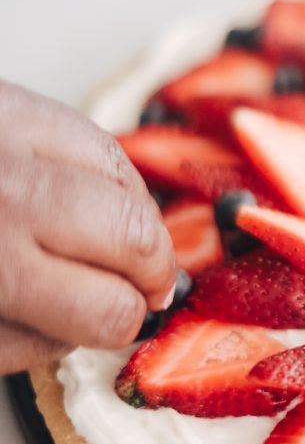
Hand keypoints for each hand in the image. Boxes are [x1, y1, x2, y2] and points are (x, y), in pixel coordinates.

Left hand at [0, 81, 175, 373]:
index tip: (120, 324)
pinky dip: (108, 167)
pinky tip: (101, 192)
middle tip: (143, 286)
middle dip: (150, 271)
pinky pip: (88, 131)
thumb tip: (87, 335)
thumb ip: (24, 344)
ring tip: (124, 240)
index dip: (124, 326)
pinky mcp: (6, 98)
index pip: (106, 310)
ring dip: (136, 215)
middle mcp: (6, 196)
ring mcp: (7, 136)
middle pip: (132, 236)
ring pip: (120, 176)